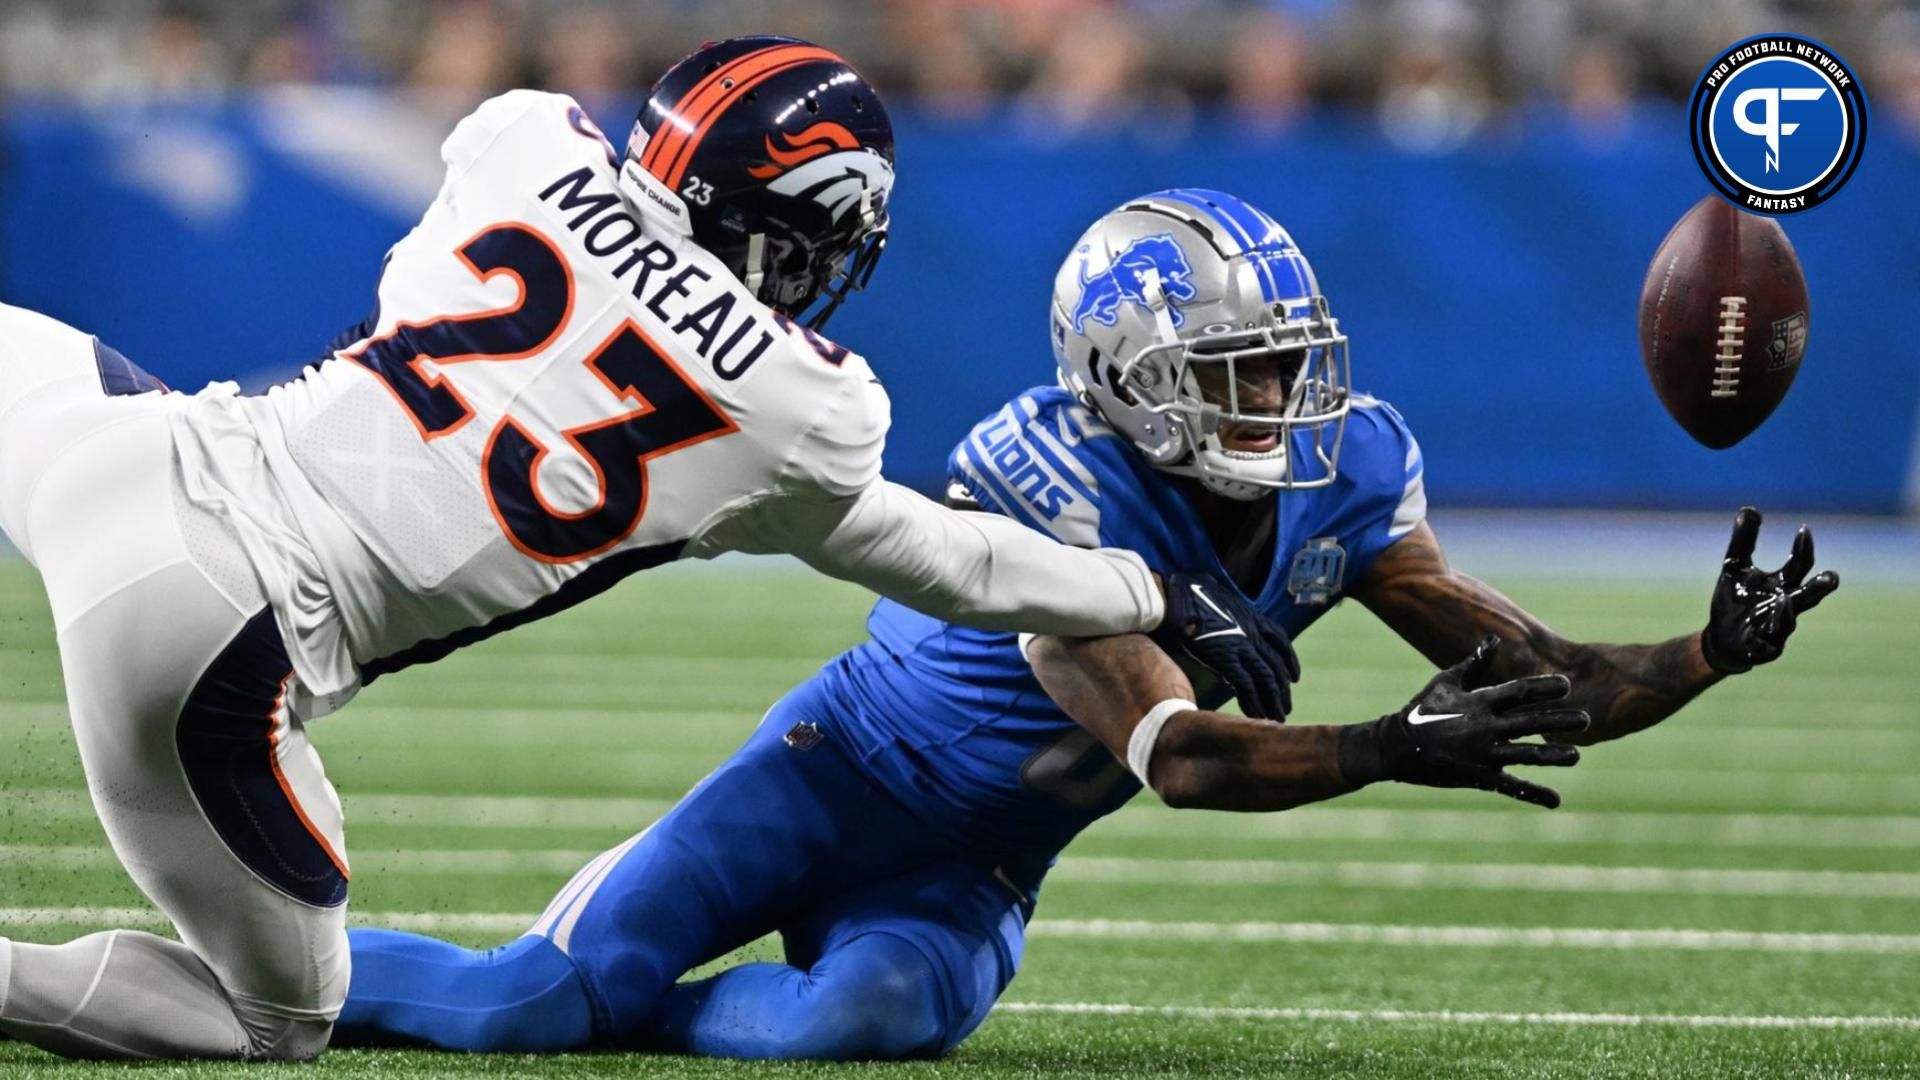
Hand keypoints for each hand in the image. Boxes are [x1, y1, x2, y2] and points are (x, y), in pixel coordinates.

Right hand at [1151, 571, 1299, 719]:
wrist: (1174, 594)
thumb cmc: (1187, 592)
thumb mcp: (1217, 597)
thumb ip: (1225, 611)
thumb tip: (1218, 614)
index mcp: (1251, 617)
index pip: (1280, 641)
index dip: (1290, 661)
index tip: (1294, 677)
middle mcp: (1251, 632)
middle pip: (1276, 665)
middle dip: (1283, 689)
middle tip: (1285, 706)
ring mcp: (1241, 645)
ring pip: (1267, 678)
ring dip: (1273, 700)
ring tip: (1277, 717)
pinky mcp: (1225, 658)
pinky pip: (1246, 686)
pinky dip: (1254, 702)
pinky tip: (1257, 715)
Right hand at [1338, 636, 1588, 807]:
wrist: (1395, 746)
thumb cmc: (1421, 709)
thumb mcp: (1446, 681)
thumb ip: (1475, 663)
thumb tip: (1494, 639)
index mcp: (1479, 702)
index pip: (1518, 692)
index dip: (1544, 688)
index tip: (1567, 686)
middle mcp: (1484, 727)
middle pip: (1530, 722)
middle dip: (1560, 721)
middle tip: (1587, 721)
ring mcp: (1482, 753)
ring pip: (1526, 754)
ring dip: (1553, 755)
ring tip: (1576, 756)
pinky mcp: (1478, 775)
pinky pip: (1510, 785)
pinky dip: (1533, 793)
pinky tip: (1554, 800)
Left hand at [1700, 507, 1839, 674]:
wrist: (1720, 638)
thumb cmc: (1734, 598)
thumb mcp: (1733, 566)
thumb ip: (1743, 540)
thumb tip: (1750, 509)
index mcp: (1782, 584)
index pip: (1800, 564)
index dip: (1803, 547)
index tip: (1803, 530)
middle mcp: (1787, 605)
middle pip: (1809, 595)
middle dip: (1819, 587)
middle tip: (1831, 578)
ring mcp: (1779, 629)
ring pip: (1789, 620)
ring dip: (1786, 611)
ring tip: (1783, 600)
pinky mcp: (1766, 649)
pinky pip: (1768, 644)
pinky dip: (1764, 638)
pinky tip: (1757, 633)